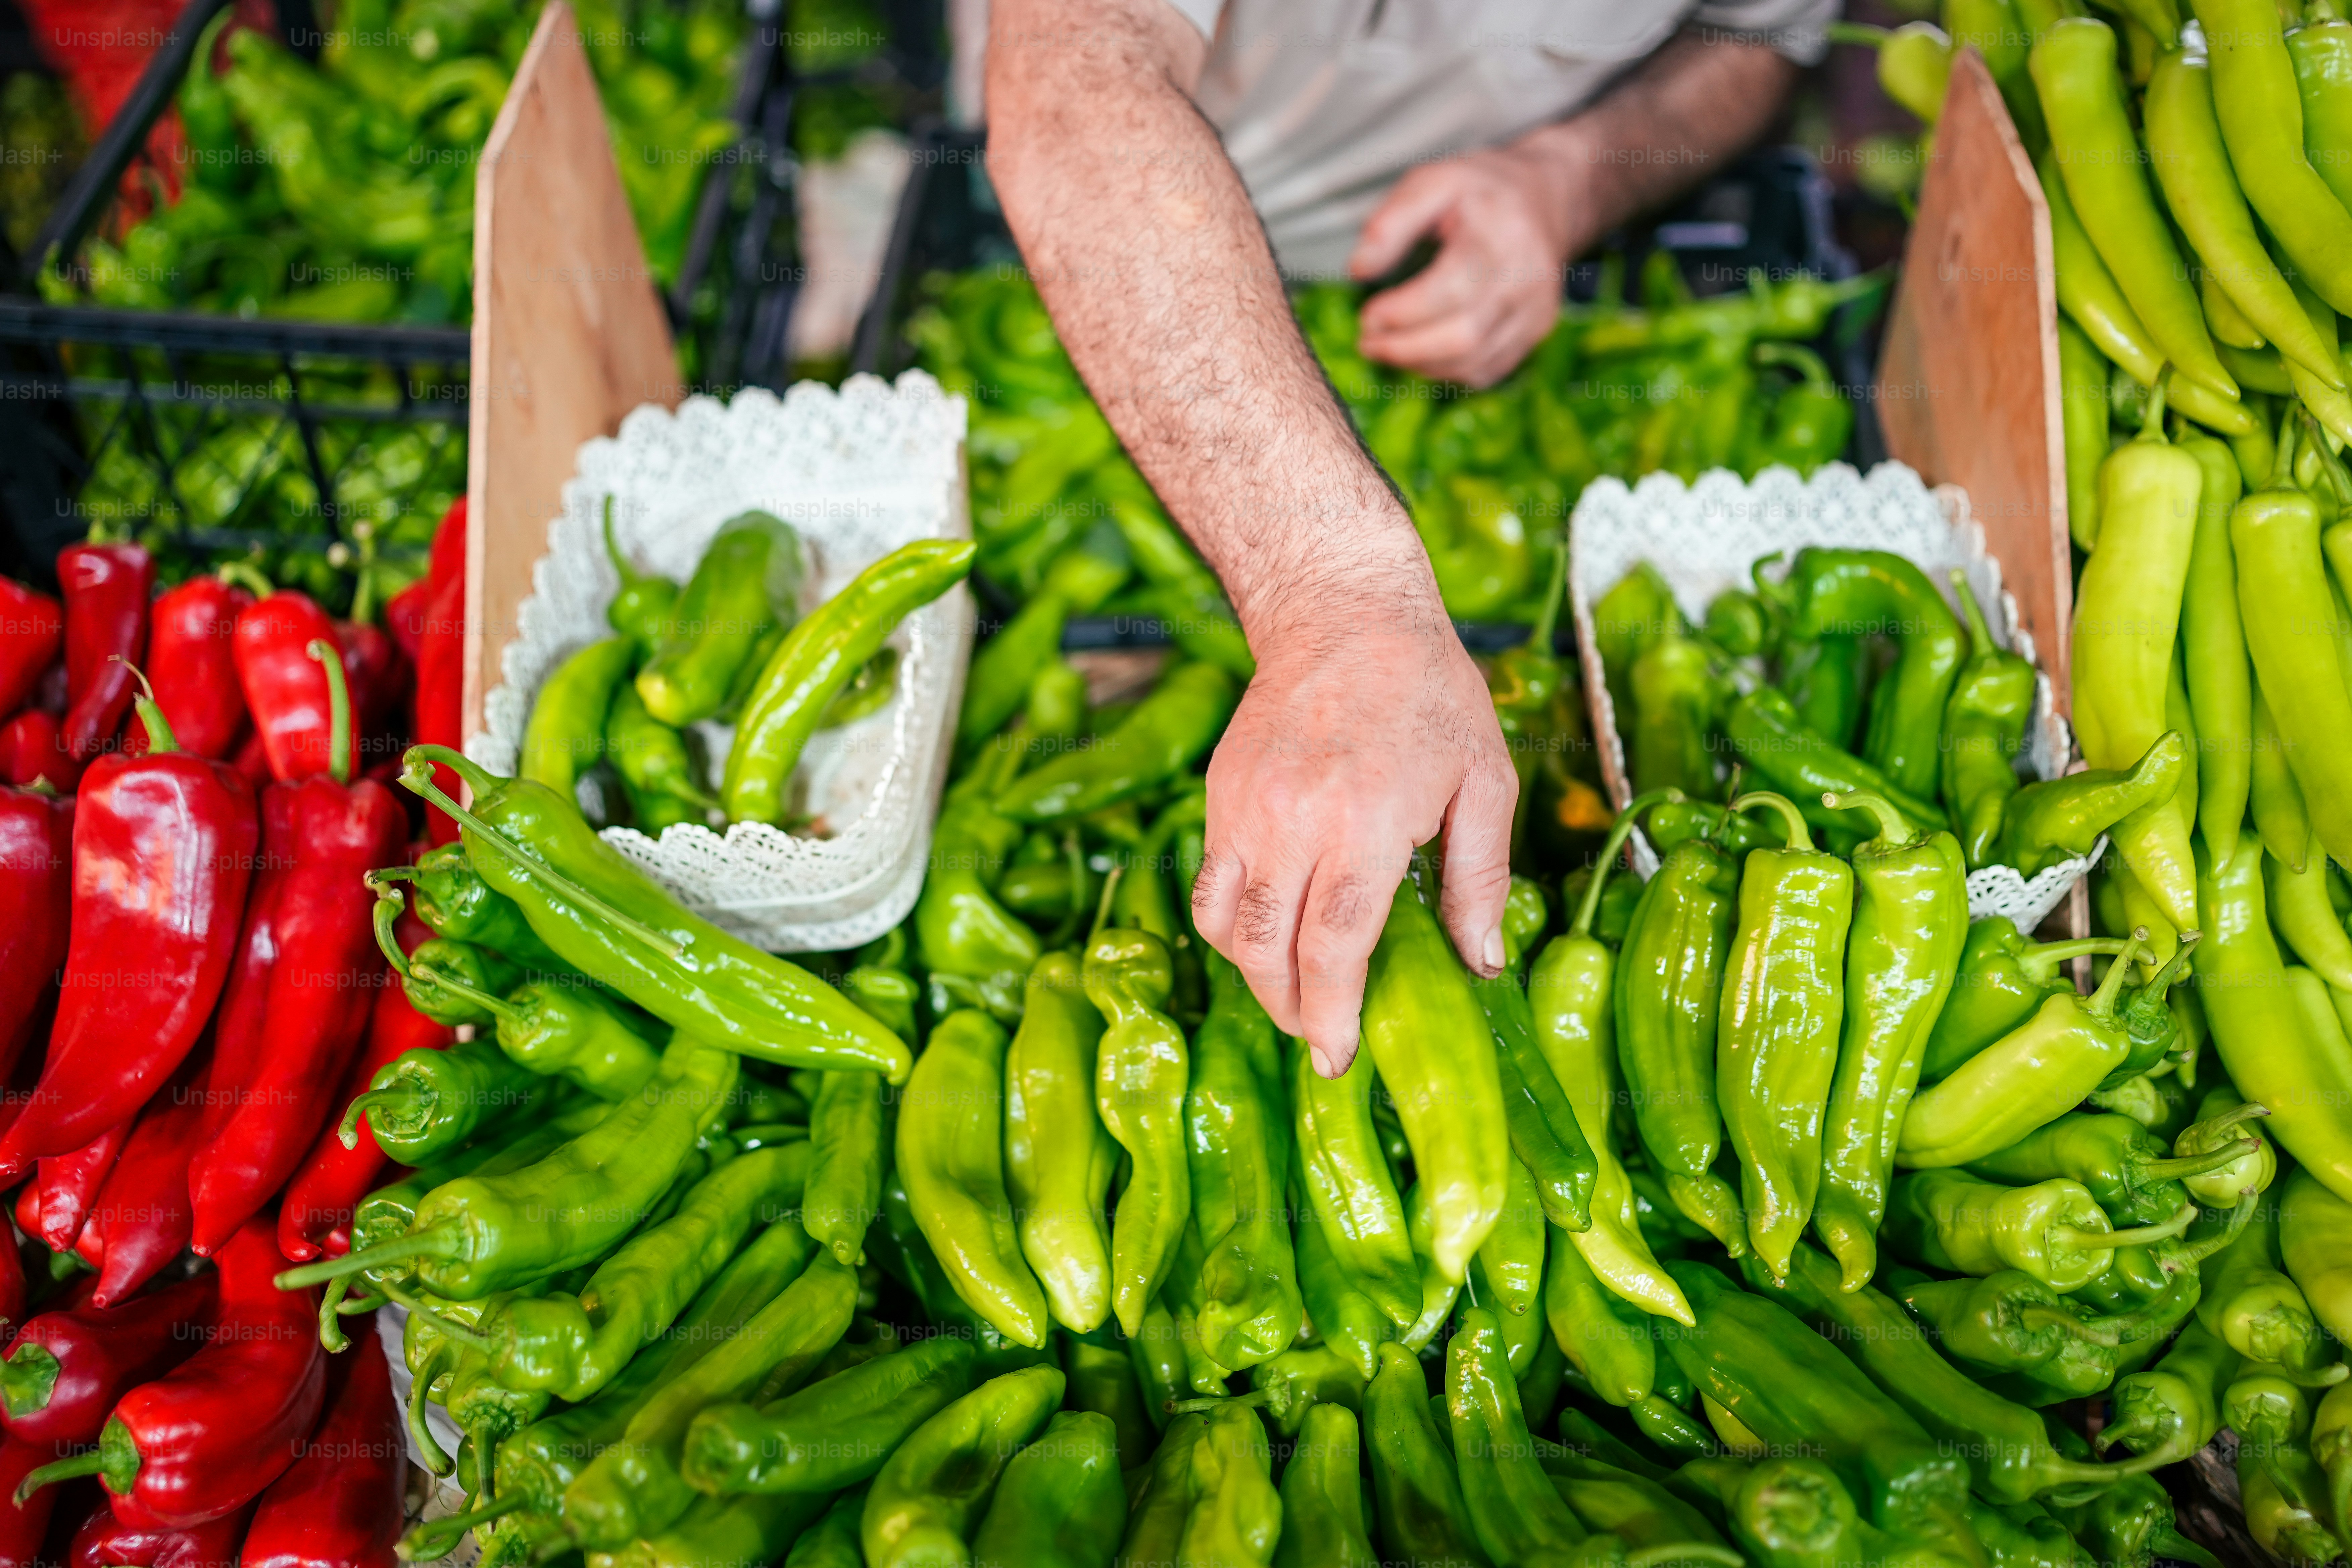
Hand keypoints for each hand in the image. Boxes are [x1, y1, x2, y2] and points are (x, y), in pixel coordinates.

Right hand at [1191, 594, 1517, 1075]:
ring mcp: (1244, 806)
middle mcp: (1292, 819)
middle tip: (1319, 1043)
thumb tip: (1481, 963)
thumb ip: (1481, 877)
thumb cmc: (1430, 693)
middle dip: (1290, 1011)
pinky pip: (1208, 882)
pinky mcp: (1218, 793)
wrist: (1343, 612)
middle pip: (1268, 949)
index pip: (1333, 945)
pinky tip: (1266, 936)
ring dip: (1254, 976)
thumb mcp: (1485, 779)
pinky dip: (1229, 927)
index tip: (1338, 1057)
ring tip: (1293, 998)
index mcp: (1364, 820)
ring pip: (1224, 925)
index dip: (1332, 1014)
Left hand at [1349, 142, 1584, 387]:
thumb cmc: (1480, 190)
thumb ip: (1391, 222)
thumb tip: (1359, 269)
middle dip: (1405, 348)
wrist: (1543, 199)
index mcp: (1503, 238)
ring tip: (1384, 348)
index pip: (1450, 292)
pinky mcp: (1534, 333)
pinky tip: (1419, 353)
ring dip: (1420, 365)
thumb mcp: (1431, 181)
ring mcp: (1536, 312)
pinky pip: (1485, 370)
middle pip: (1463, 338)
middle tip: (1367, 341)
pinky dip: (1445, 370)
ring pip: (1473, 363)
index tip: (1366, 316)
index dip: (1402, 313)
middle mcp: (1527, 281)